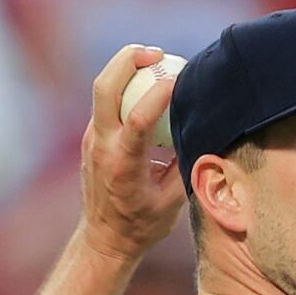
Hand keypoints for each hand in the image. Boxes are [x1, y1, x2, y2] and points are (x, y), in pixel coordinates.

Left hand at [79, 44, 184, 262]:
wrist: (104, 241)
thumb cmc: (142, 225)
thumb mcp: (172, 200)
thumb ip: (185, 162)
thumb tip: (204, 131)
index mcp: (123, 165)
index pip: (138, 118)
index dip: (160, 92)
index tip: (181, 78)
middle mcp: (102, 147)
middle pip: (104, 86)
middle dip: (129, 60)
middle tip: (159, 53)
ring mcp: (92, 139)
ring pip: (102, 88)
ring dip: (126, 68)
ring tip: (156, 60)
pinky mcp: (92, 137)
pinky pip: (107, 102)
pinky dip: (125, 86)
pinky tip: (147, 85)